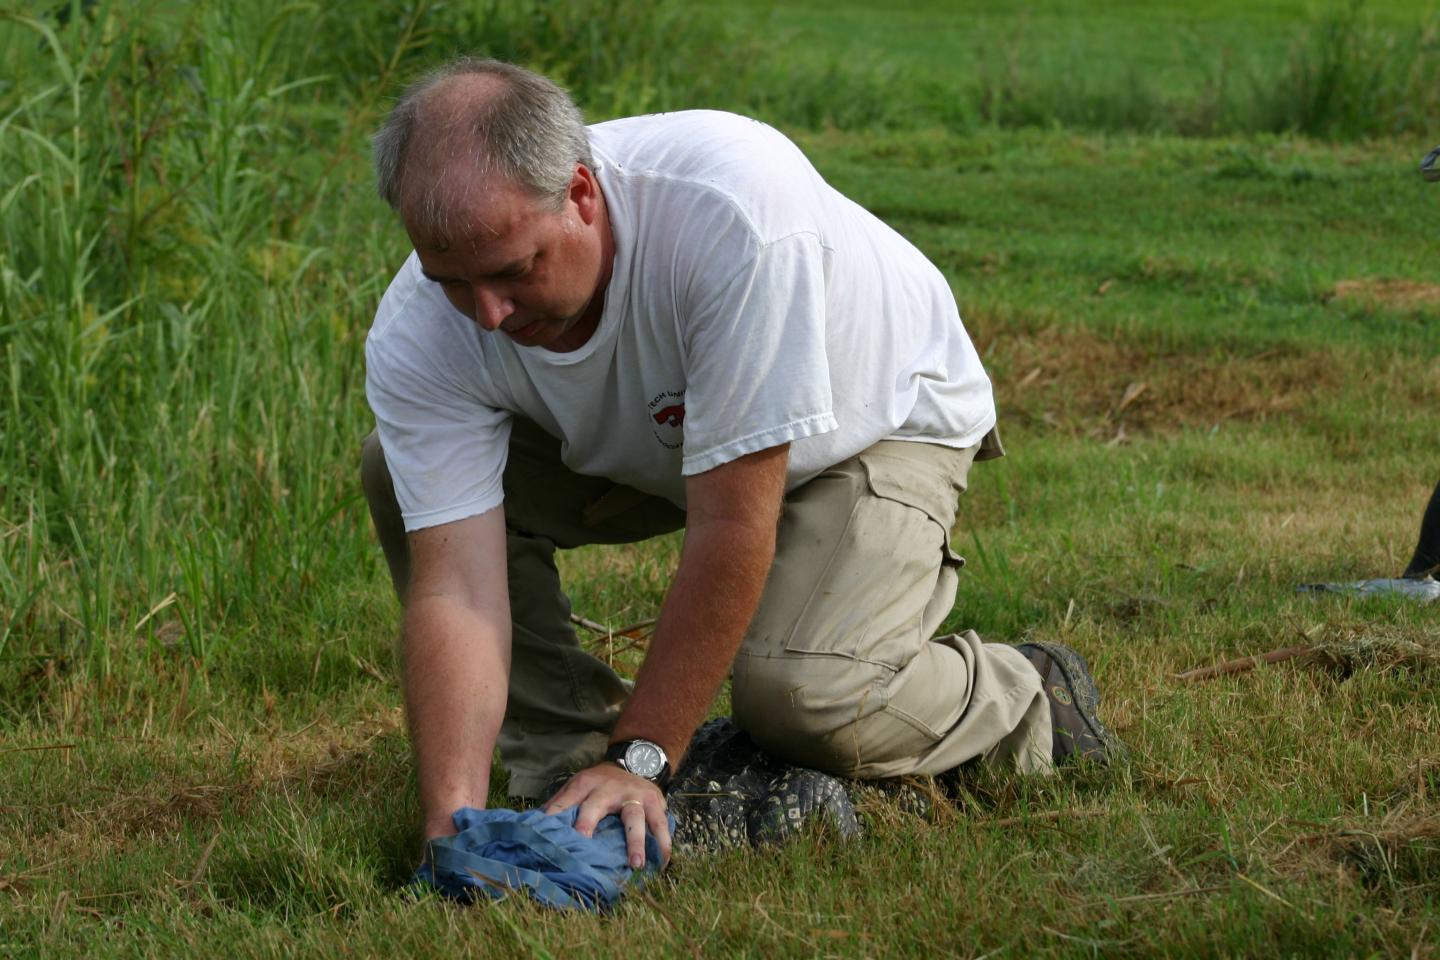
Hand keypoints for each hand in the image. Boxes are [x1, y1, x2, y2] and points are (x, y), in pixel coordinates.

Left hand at [543, 762, 670, 868]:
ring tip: (636, 865)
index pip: (565, 801)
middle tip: (584, 845)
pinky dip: (662, 843)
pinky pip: (660, 824)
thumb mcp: (577, 787)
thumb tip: (530, 828)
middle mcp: (608, 787)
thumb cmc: (599, 785)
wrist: (635, 760)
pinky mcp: (655, 802)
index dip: (555, 816)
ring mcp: (634, 794)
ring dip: (635, 841)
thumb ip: (559, 806)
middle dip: (589, 823)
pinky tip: (661, 863)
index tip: (544, 835)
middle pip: (596, 805)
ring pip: (634, 816)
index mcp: (584, 784)